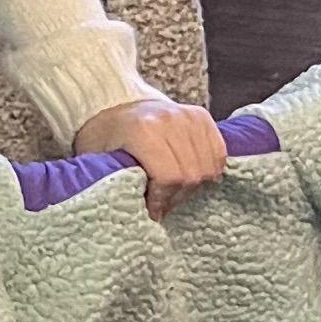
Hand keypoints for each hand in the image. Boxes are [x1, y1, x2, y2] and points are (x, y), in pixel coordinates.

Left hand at [72, 94, 229, 218]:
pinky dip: (209, 170)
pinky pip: (218, 153)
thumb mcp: (102, 159)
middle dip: (176, 196)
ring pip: (207, 167)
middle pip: (191, 174)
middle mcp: (169, 119)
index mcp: (142, 130)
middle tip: (163, 203)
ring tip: (173, 188)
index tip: (152, 210)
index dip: (162, 199)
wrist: (116, 105)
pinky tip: (190, 175)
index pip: (169, 177)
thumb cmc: (107, 136)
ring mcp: (188, 115)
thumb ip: (121, 183)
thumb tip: (147, 215)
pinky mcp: (202, 116)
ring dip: (193, 185)